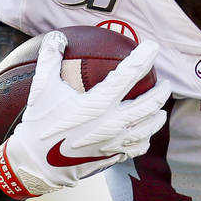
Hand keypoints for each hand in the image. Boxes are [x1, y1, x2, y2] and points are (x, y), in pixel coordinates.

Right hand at [0, 31, 169, 198]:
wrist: (36, 164)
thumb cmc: (39, 123)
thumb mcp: (41, 88)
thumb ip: (50, 59)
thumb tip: (57, 36)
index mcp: (99, 102)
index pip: (131, 73)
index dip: (145, 56)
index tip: (153, 46)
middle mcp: (113, 122)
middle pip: (151, 102)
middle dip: (162, 90)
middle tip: (164, 82)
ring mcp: (116, 141)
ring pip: (150, 125)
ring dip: (158, 113)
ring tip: (160, 107)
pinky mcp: (115, 155)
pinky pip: (140, 146)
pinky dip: (146, 137)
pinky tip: (145, 132)